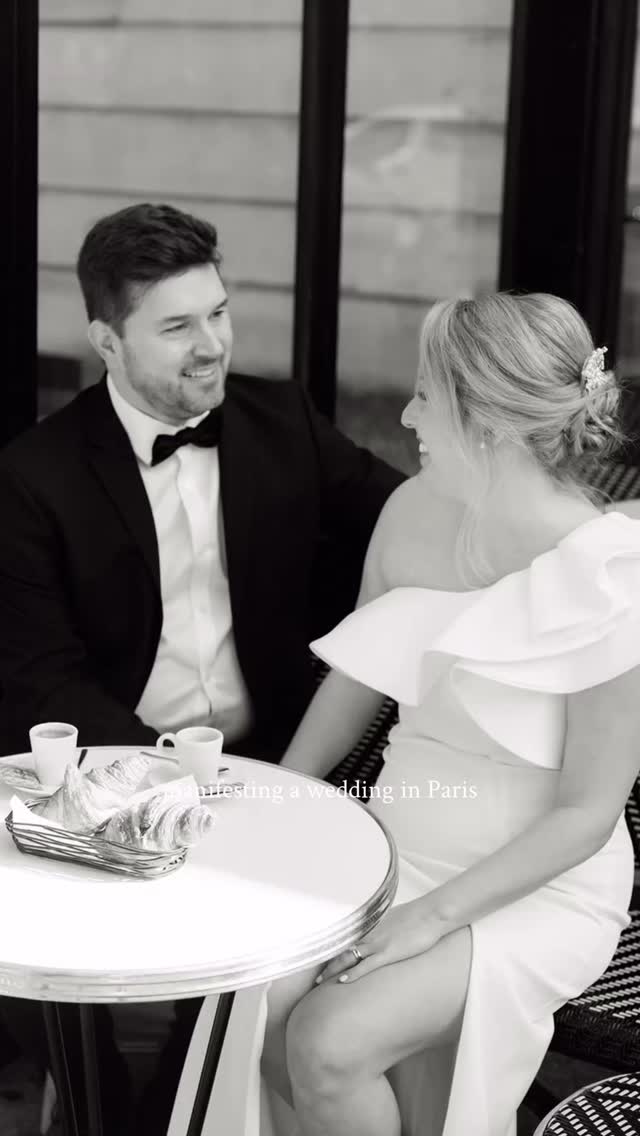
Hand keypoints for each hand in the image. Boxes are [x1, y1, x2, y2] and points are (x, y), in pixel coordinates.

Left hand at [315, 898, 449, 983]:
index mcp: (373, 927)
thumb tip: (387, 929)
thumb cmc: (420, 915)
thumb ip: (388, 925)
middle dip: (328, 963)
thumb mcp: (399, 918)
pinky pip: (367, 965)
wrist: (432, 913)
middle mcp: (371, 934)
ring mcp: (378, 944)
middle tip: (315, 977)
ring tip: (320, 982)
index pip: (348, 940)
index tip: (324, 959)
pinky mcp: (388, 953)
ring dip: (333, 970)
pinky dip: (353, 973)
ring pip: (349, 957)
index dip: (335, 951)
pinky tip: (342, 981)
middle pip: (343, 949)